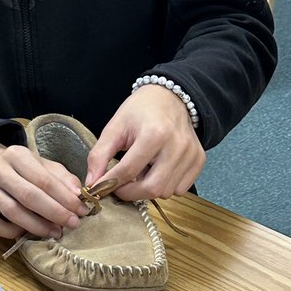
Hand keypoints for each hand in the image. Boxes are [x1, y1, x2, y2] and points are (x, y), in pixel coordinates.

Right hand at [0, 139, 87, 240]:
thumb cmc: (21, 170)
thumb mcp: (42, 166)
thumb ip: (61, 177)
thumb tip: (77, 193)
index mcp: (15, 155)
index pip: (43, 179)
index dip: (65, 198)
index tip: (82, 210)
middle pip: (29, 196)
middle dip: (54, 212)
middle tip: (72, 224)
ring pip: (12, 212)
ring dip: (38, 226)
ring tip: (55, 232)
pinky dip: (13, 232)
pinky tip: (27, 233)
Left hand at [86, 86, 205, 200]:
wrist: (170, 97)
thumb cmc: (140, 111)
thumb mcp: (115, 127)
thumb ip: (99, 155)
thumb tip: (92, 183)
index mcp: (154, 134)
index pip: (128, 171)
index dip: (110, 184)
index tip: (99, 188)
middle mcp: (177, 146)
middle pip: (152, 188)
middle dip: (130, 193)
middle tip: (119, 186)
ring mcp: (191, 154)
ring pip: (166, 192)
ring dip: (148, 189)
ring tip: (140, 171)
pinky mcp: (199, 161)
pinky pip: (180, 189)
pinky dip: (166, 186)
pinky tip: (157, 170)